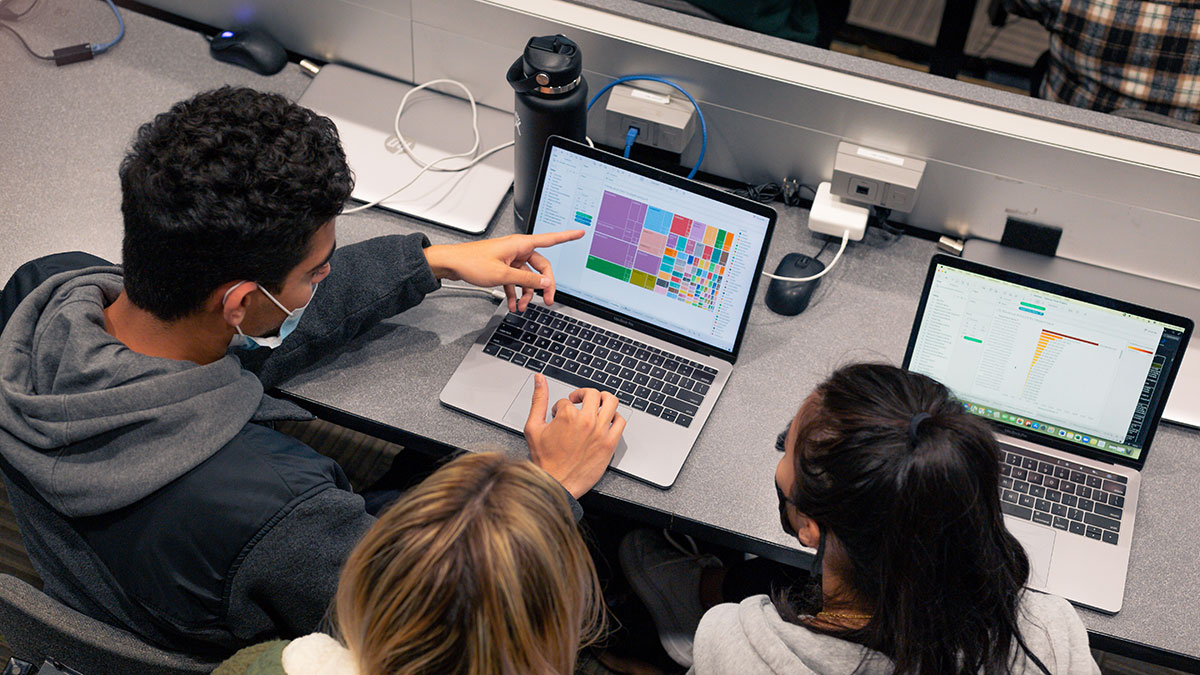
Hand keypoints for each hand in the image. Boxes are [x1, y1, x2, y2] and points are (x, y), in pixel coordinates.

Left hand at [424, 230, 584, 311]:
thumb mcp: (503, 275)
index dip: (566, 236)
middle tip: (546, 300)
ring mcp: (510, 259)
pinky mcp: (502, 267)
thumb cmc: (472, 263)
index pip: (550, 239)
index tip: (580, 233)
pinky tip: (512, 304)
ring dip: (526, 293)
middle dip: (543, 285)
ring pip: (527, 277)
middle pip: (540, 267)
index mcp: (520, 244)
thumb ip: (527, 279)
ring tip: (522, 306)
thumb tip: (545, 282)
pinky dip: (515, 292)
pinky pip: (515, 280)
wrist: (451, 264)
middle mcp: (517, 250)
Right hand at [524, 374, 624, 498]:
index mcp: (568, 416)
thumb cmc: (544, 459)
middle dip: (582, 395)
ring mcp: (600, 432)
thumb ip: (538, 399)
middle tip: (577, 402)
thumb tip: (539, 379)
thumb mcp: (534, 426)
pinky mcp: (610, 443)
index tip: (558, 416)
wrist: (556, 483)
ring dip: (602, 399)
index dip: (560, 407)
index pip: (567, 401)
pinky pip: (620, 421)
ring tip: (595, 405)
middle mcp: (586, 421)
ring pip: (611, 401)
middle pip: (592, 394)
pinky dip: (615, 417)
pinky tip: (605, 421)